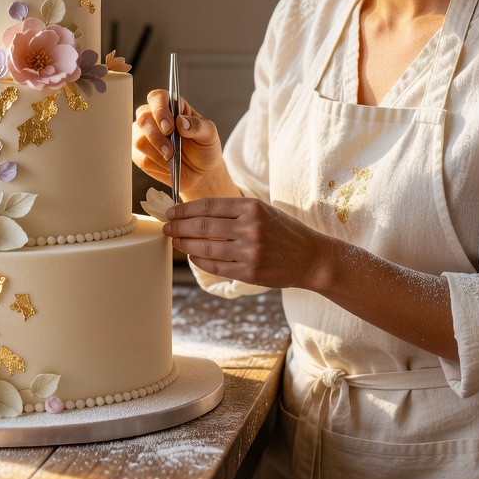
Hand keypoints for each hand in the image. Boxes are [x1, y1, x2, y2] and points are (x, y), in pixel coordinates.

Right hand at [133, 90, 233, 198]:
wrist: (200, 173)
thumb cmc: (204, 148)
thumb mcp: (209, 135)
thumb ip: (198, 126)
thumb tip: (181, 122)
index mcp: (172, 106)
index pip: (157, 98)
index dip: (159, 110)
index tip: (168, 127)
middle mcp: (154, 118)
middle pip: (143, 118)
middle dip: (156, 137)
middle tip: (170, 151)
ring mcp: (144, 135)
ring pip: (139, 140)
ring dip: (157, 153)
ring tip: (172, 159)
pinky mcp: (139, 154)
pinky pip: (140, 158)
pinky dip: (156, 165)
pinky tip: (167, 166)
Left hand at [163, 197, 336, 290]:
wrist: (311, 258)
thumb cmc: (284, 232)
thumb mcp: (263, 211)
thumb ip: (233, 211)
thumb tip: (195, 213)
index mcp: (252, 207)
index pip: (208, 206)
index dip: (185, 209)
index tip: (171, 212)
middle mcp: (250, 227)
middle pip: (201, 226)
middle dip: (178, 227)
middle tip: (166, 227)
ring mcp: (249, 252)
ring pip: (204, 247)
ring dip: (184, 244)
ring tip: (175, 241)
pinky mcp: (249, 273)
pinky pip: (215, 266)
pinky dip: (199, 260)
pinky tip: (193, 255)